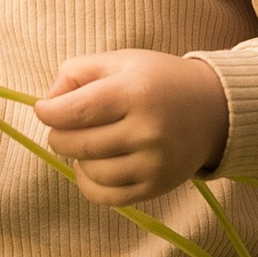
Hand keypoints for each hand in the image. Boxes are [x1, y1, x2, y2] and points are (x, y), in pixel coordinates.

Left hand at [40, 52, 229, 201]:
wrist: (214, 109)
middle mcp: (147, 130)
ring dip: (77, 158)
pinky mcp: (157, 186)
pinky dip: (88, 183)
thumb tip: (48, 104)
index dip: (48, 112)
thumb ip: (77, 72)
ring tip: (87, 144)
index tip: (43, 110)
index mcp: (136, 92)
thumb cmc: (159, 81)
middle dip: (59, 135)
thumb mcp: (121, 61)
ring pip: (89, 171)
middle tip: (63, 127)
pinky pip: (105, 196)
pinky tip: (91, 167)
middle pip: (77, 143)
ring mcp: (154, 163)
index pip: (74, 111)